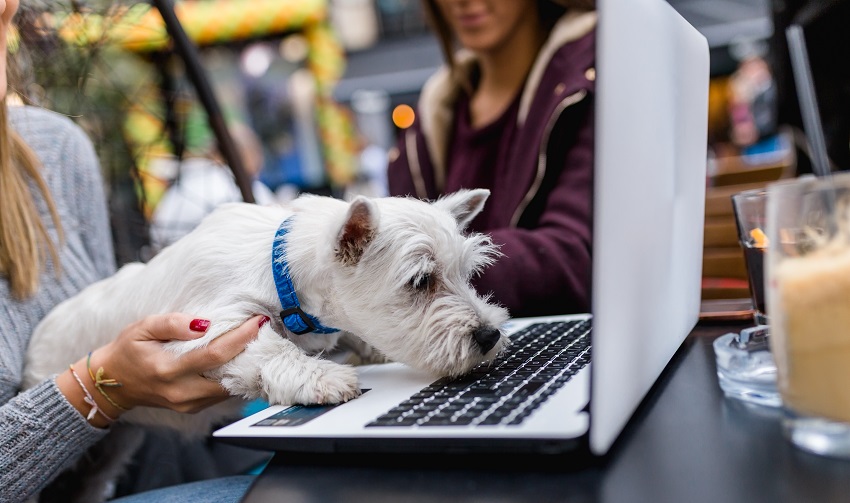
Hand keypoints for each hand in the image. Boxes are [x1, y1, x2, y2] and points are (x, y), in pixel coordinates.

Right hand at [58, 313, 266, 426]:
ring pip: (229, 387)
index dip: (240, 338)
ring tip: (256, 340)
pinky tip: (240, 358)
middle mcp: (181, 392)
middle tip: (265, 329)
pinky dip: (234, 376)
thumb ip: (172, 323)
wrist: (112, 384)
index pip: (214, 355)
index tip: (258, 321)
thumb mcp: (142, 328)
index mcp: (168, 371)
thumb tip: (204, 324)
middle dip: (250, 351)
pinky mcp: (193, 408)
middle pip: (228, 374)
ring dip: (245, 365)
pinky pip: (221, 393)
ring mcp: (188, 404)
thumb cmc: (128, 351)